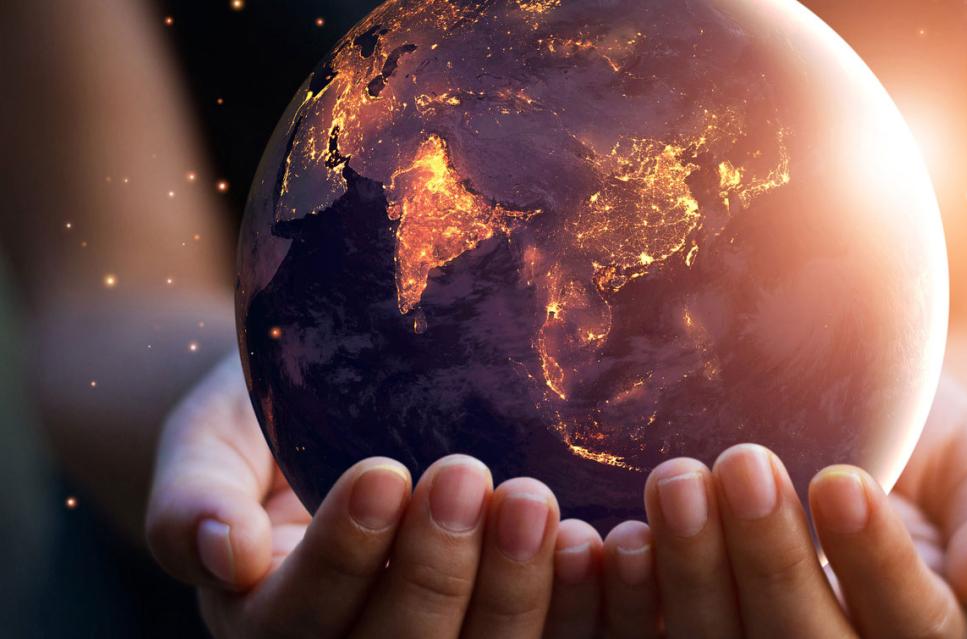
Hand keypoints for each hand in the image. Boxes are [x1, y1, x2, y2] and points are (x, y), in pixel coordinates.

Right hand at [145, 355, 603, 637]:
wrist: (320, 407)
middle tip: (465, 475)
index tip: (380, 471)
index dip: (340, 556)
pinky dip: (568, 605)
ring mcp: (430, 637)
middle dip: (431, 572)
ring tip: (535, 502)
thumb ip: (195, 498)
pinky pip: (536, 638)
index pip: (296, 619)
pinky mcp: (493, 620)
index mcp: (266, 622)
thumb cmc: (258, 421)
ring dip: (511, 592)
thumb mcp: (206, 443)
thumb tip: (227, 554)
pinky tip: (592, 545)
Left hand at [601, 376, 966, 637]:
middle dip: (771, 559)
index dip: (876, 563)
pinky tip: (605, 539)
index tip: (841, 482)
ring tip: (676, 481)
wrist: (842, 411)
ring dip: (689, 573)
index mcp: (910, 623)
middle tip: (745, 463)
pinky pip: (642, 634)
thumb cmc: (921, 438)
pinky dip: (622, 596)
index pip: (907, 624)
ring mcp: (744, 635)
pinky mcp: (676, 619)